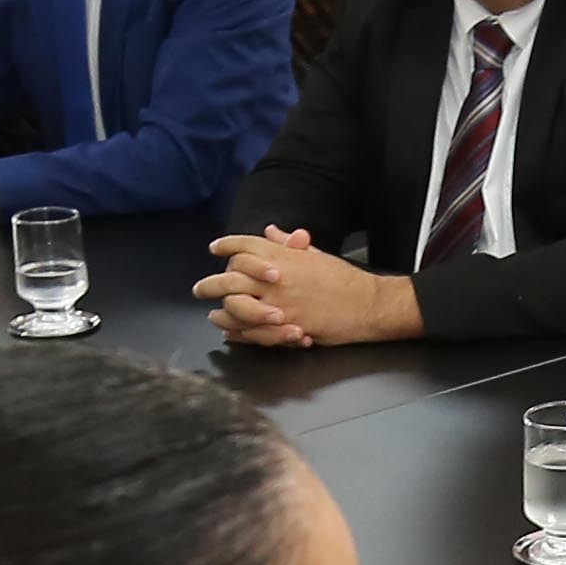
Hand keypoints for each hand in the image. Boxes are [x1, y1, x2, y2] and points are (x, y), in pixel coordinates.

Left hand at [197, 227, 413, 348]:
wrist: (366, 304)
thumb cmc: (342, 279)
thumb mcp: (315, 255)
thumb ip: (288, 245)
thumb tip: (270, 231)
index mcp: (282, 256)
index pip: (244, 245)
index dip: (226, 245)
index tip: (215, 248)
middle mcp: (275, 278)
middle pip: (229, 278)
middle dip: (210, 285)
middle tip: (199, 290)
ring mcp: (277, 304)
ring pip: (235, 308)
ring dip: (220, 313)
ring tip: (213, 316)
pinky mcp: (284, 328)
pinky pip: (251, 332)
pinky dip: (238, 333)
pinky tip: (232, 333)